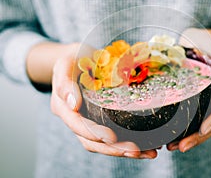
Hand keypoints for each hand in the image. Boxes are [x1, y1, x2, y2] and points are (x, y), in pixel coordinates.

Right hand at [50, 43, 156, 158]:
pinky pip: (111, 137)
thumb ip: (65, 82)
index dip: (93, 133)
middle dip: (114, 148)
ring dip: (123, 150)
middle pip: (91, 141)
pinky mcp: (99, 121)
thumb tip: (73, 105)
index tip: (112, 137)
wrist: (79, 59)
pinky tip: (145, 146)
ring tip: (147, 153)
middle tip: (136, 150)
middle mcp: (74, 119)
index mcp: (63, 107)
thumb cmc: (74, 59)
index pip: (77, 125)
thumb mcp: (66, 63)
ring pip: (102, 144)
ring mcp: (87, 122)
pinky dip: (126, 143)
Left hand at [167, 28, 210, 151]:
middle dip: (200, 137)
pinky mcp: (199, 106)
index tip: (203, 130)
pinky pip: (195, 121)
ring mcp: (210, 103)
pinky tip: (171, 139)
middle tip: (181, 147)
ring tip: (172, 147)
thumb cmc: (206, 43)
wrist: (199, 45)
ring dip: (191, 139)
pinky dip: (185, 131)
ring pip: (205, 126)